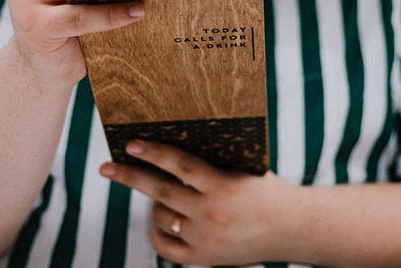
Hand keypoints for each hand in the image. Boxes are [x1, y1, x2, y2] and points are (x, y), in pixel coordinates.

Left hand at [100, 141, 299, 265]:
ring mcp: (205, 239)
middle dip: (130, 177)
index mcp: (224, 186)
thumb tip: (168, 149)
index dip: (154, 153)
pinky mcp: (203, 258)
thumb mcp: (244, 169)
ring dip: (153, 203)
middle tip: (107, 167)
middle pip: (160, 192)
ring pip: (161, 217)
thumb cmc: (266, 189)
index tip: (131, 144)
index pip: (180, 165)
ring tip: (157, 193)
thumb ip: (211, 164)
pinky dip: (157, 230)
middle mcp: (212, 214)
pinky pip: (165, 245)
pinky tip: (159, 218)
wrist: (293, 228)